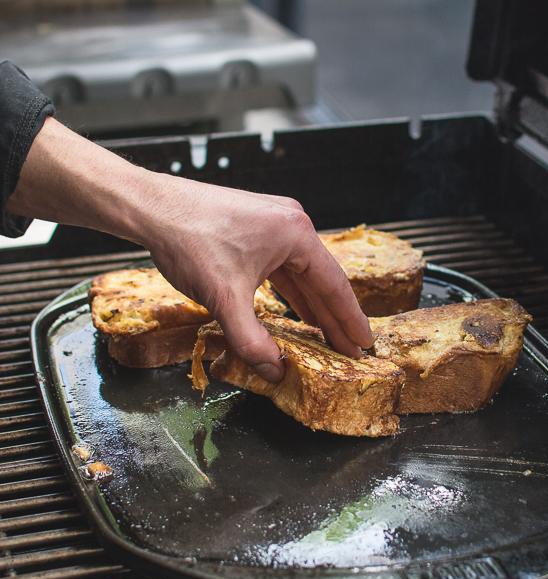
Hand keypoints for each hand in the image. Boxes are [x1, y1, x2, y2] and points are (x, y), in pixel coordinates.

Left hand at [8, 118, 373, 381]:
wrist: (151, 208)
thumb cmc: (188, 239)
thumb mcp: (225, 299)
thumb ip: (251, 339)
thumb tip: (274, 370)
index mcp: (295, 234)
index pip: (334, 285)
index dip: (350, 319)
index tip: (364, 343)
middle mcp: (290, 224)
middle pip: (322, 280)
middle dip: (334, 318)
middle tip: (351, 350)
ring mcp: (272, 224)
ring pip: (301, 275)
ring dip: (312, 307)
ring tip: (327, 338)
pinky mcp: (254, 229)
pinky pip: (281, 269)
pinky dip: (289, 294)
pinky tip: (294, 314)